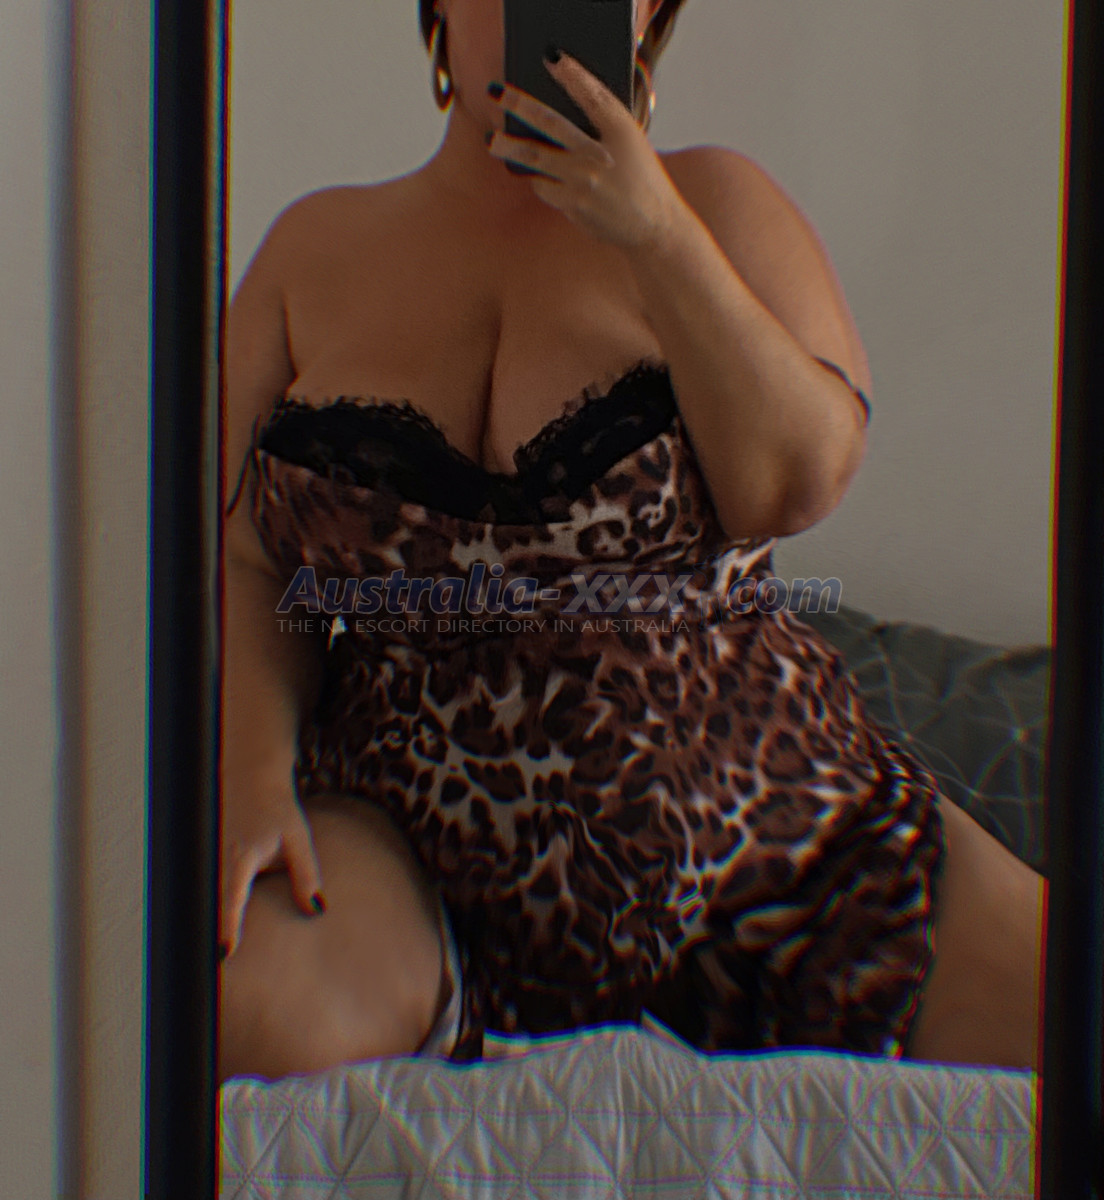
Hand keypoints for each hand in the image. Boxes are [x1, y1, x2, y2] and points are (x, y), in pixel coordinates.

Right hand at [220, 766, 325, 958]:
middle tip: (209, 971)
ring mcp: (207, 860)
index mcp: (240, 857)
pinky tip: (201, 932)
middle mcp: (217, 861)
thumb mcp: (298, 839)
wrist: (251, 777)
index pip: (231, 900)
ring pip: (201, 900)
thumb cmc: (276, 808)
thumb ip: (306, 875)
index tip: (224, 956)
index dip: (226, 929)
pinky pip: (202, 891)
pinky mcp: (206, 861)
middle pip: (208, 907)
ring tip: (201, 961)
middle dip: (206, 937)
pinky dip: (204, 910)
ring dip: (202, 926)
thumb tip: (316, 910)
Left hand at [485, 50, 685, 252]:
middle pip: (551, 123)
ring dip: (510, 148)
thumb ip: (603, 124)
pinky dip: (539, 178)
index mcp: (622, 132)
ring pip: (536, 158)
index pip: (594, 96)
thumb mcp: (631, 142)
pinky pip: (543, 186)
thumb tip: (562, 107)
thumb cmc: (640, 179)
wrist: (652, 225)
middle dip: (519, 105)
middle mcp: (599, 155)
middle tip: (496, 93)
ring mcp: (584, 182)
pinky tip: (540, 175)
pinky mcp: (573, 205)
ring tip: (492, 141)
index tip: (551, 57)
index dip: (572, 75)